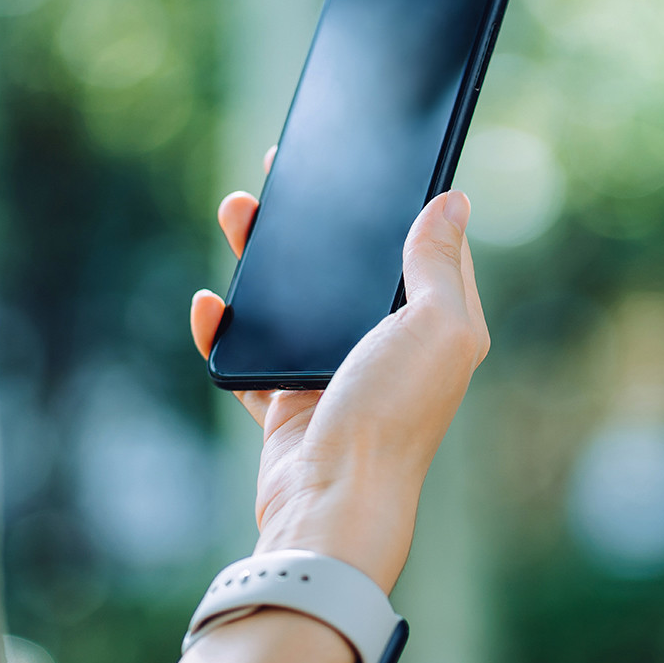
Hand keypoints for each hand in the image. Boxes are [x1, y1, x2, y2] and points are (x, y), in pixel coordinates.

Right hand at [189, 145, 489, 591]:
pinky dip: (225, 330)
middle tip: (282, 175)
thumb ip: (438, 263)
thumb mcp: (433, 327)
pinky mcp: (286, 403)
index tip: (365, 158)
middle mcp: (388, 348)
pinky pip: (248, 356)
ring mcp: (334, 374)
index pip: (420, 247)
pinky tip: (211, 303)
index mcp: (435, 326)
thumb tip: (452, 201)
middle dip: (316, 222)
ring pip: (293, 301)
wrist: (331, 504)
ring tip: (237, 212)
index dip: (396, 201)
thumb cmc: (391, 417)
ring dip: (263, 260)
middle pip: (347, 268)